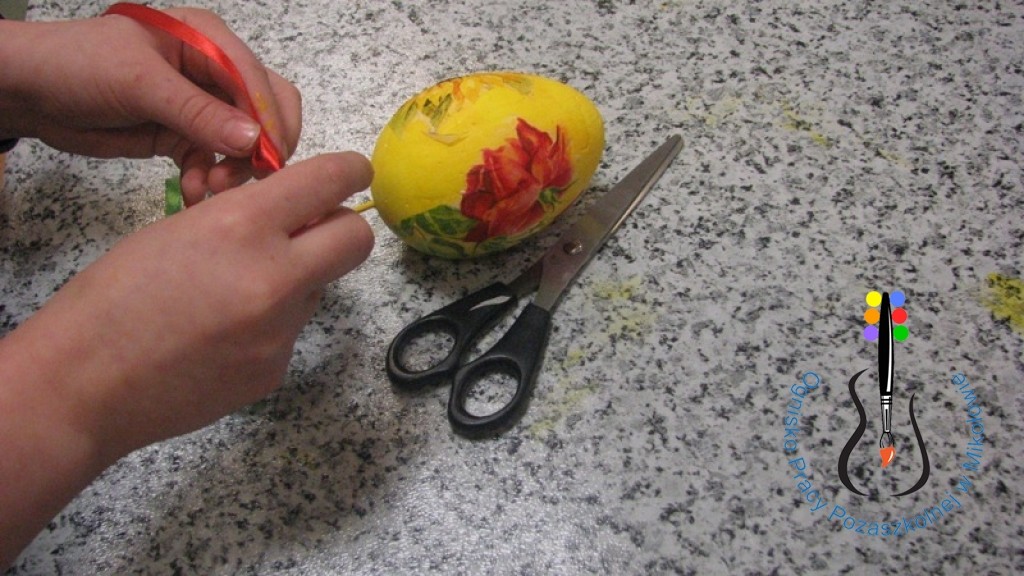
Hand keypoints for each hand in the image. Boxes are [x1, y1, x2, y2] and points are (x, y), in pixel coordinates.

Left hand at [0, 8, 300, 203]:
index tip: (269, 159)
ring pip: (243, 142)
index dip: (269, 120)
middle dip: (260, 147)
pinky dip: (208, 179)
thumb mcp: (140, 83)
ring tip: (210, 190)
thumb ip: (198, 112)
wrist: (31, 92)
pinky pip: (214, 162)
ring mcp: (200, 106)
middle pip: (264, 110)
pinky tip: (193, 192)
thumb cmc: (78, 66)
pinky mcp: (184, 135)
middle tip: (245, 177)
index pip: (258, 80)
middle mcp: (212, 71)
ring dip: (233, 170)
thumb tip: (254, 140)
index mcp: (207, 40)